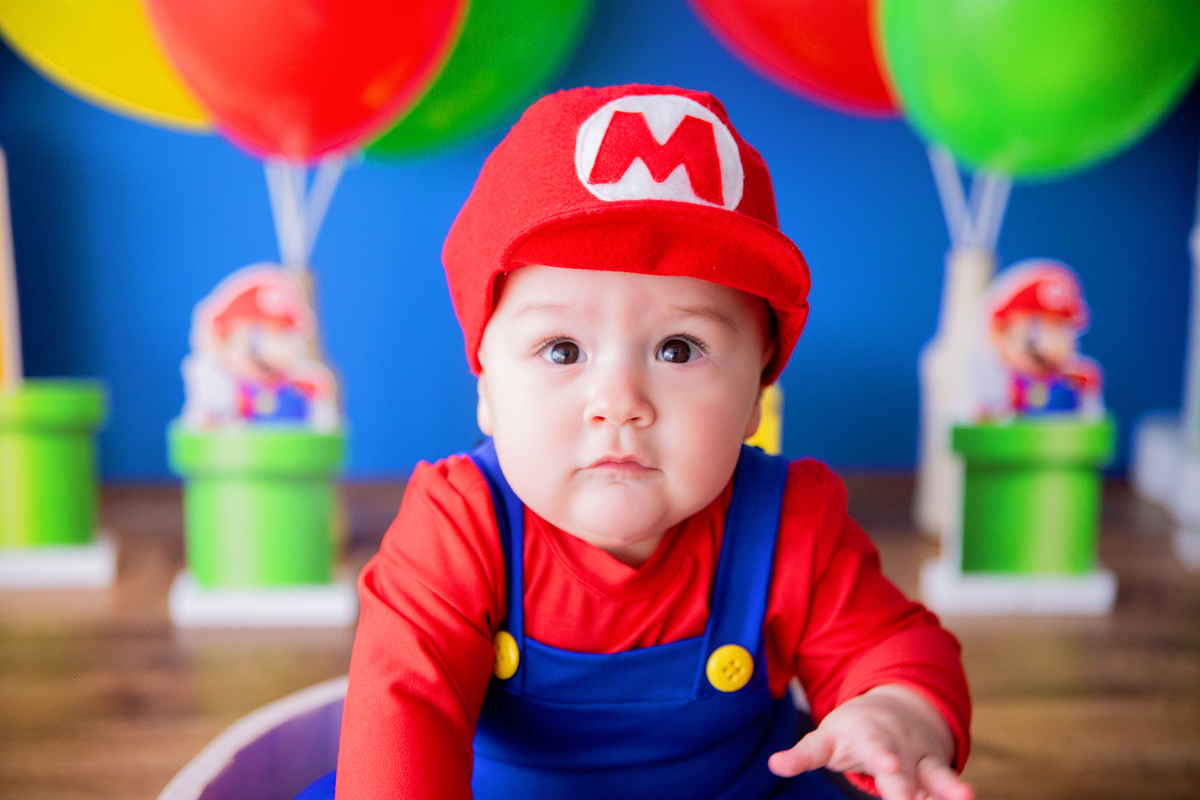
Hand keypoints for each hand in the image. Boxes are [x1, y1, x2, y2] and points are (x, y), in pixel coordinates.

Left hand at [767, 684, 973, 799]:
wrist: (899, 707)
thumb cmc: (854, 730)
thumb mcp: (827, 738)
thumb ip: (804, 754)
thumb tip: (774, 764)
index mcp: (871, 738)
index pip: (875, 749)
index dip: (882, 758)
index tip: (889, 766)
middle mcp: (900, 747)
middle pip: (904, 772)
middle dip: (907, 785)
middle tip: (908, 797)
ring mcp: (921, 759)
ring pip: (937, 775)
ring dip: (951, 787)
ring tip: (967, 795)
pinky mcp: (938, 772)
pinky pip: (949, 785)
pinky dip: (956, 793)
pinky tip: (967, 799)